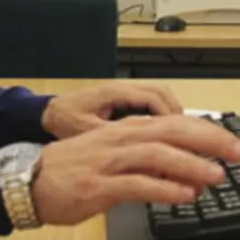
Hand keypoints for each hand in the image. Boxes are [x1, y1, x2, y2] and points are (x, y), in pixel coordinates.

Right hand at [30, 115, 239, 225]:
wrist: (28, 182)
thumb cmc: (72, 170)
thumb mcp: (114, 158)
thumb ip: (149, 165)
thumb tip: (185, 176)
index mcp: (126, 131)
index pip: (175, 124)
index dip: (207, 131)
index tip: (232, 143)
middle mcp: (120, 140)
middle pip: (173, 132)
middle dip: (209, 141)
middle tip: (237, 153)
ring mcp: (109, 162)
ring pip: (158, 156)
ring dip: (191, 164)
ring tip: (216, 175)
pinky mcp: (98, 187)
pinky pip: (136, 185)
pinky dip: (163, 189)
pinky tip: (183, 195)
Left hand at [40, 82, 183, 139]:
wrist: (48, 112)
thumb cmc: (64, 120)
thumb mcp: (86, 132)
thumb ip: (113, 137)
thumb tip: (139, 150)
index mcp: (115, 93)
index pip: (153, 98)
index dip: (169, 117)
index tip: (180, 136)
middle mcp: (124, 88)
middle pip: (163, 93)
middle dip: (179, 114)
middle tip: (191, 136)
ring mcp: (125, 92)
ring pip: (160, 96)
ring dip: (173, 114)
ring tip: (182, 136)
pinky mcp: (125, 99)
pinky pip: (151, 102)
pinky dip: (163, 115)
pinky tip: (166, 134)